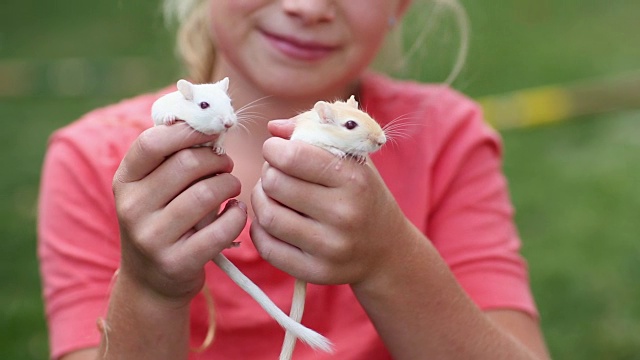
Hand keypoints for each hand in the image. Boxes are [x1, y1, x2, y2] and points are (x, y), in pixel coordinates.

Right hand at [112, 123, 247, 305]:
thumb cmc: (163, 221)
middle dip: (218, 160)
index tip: (210, 132)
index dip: (188, 130)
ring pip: (207, 193)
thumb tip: (210, 120)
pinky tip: (236, 212)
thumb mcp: (153, 189)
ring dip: (230, 185)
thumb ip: (173, 158)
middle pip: (188, 164)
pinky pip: (222, 228)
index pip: (152, 142)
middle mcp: (132, 208)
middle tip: (226, 165)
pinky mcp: (177, 262)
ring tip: (231, 187)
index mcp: (124, 181)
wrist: (152, 282)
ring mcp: (152, 238)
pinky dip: (238, 215)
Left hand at [251, 122, 411, 285]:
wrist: (386, 250)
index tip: (278, 150)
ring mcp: (330, 247)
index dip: (274, 148)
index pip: (293, 156)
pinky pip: (267, 246)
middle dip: (269, 172)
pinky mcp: (315, 272)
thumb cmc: (363, 194)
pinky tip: (273, 219)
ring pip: (267, 216)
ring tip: (272, 194)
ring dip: (261, 199)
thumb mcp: (352, 158)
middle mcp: (344, 214)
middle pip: (275, 184)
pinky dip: (260, 228)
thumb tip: (273, 128)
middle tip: (277, 173)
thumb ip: (315, 133)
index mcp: (354, 179)